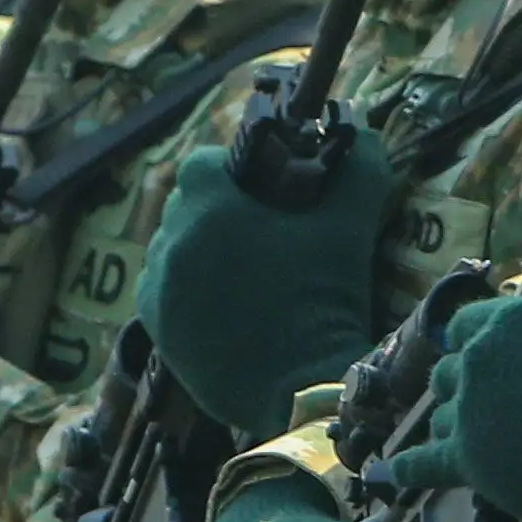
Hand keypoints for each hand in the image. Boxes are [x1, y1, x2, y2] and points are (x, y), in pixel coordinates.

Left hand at [135, 130, 394, 439]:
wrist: (303, 388)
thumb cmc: (326, 299)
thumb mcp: (350, 228)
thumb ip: (360, 169)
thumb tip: (365, 133)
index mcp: (210, 209)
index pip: (202, 163)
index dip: (233, 170)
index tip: (264, 191)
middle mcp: (171, 244)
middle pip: (184, 205)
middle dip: (216, 210)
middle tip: (260, 233)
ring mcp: (158, 290)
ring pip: (170, 248)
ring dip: (198, 249)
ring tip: (242, 272)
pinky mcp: (156, 329)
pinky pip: (163, 290)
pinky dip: (187, 289)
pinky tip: (225, 304)